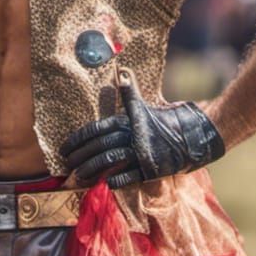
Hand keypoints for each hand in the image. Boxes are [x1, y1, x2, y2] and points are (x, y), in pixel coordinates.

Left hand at [60, 68, 224, 187]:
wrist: (191, 136)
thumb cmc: (162, 122)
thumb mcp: (144, 106)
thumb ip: (129, 93)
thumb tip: (120, 72)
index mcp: (127, 120)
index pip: (96, 129)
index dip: (78, 139)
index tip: (64, 147)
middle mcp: (131, 135)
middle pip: (100, 145)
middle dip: (81, 155)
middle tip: (68, 163)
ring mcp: (141, 152)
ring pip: (110, 160)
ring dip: (92, 168)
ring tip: (79, 176)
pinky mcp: (151, 169)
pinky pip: (130, 176)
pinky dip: (116, 180)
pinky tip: (105, 183)